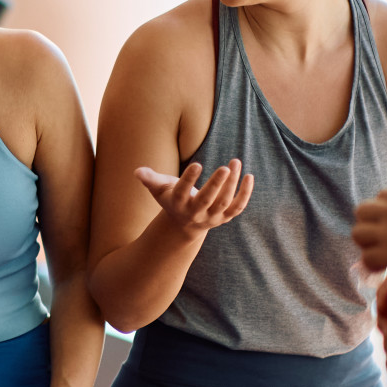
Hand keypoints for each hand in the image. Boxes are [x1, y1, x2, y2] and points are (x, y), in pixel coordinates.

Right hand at [136, 158, 253, 239]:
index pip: (183, 192)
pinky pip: (237, 207)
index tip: (198, 164)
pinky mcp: (224, 217)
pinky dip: (245, 194)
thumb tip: (137, 171)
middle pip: (207, 201)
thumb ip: (150, 179)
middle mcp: (195, 213)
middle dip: (216, 185)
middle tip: (225, 168)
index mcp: (178, 204)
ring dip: (232, 184)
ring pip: (224, 202)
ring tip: (235, 162)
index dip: (189, 179)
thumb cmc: (171, 198)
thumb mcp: (159, 189)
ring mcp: (211, 217)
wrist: (184, 224)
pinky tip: (249, 176)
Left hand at [352, 183, 386, 280]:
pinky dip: (373, 264)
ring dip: (367, 244)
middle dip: (369, 224)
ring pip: (358, 233)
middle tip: (379, 238)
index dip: (385, 212)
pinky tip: (383, 267)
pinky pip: (367, 257)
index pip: (382, 197)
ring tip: (379, 253)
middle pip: (363, 211)